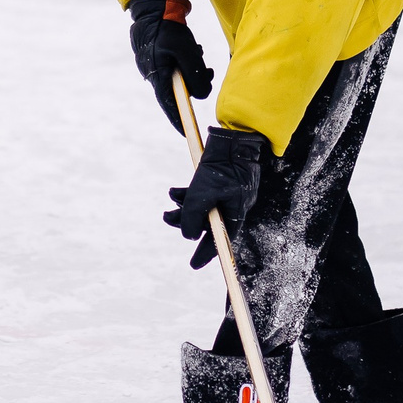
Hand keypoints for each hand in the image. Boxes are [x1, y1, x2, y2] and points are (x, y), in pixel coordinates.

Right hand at [127, 0, 213, 132]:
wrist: (154, 8)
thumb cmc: (169, 28)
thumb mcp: (186, 50)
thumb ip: (196, 74)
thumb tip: (203, 94)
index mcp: (158, 76)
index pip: (169, 106)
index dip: (179, 121)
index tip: (187, 134)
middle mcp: (154, 74)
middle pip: (178, 92)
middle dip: (195, 86)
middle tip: (208, 73)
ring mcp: (155, 66)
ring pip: (179, 78)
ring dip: (193, 70)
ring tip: (199, 55)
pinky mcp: (158, 57)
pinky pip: (176, 67)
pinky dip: (187, 62)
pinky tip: (193, 49)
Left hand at [164, 127, 263, 268]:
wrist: (232, 137)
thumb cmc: (221, 166)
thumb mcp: (202, 194)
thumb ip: (191, 217)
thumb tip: (186, 235)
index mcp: (235, 213)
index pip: (219, 240)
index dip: (205, 253)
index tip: (193, 265)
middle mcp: (232, 206)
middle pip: (206, 222)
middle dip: (185, 221)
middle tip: (167, 217)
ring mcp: (226, 193)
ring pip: (202, 207)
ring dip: (183, 205)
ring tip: (171, 198)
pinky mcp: (219, 180)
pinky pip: (202, 193)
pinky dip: (188, 194)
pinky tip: (175, 191)